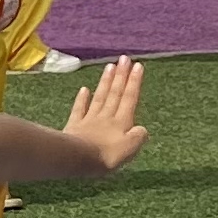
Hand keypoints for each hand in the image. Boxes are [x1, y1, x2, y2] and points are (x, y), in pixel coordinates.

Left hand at [57, 56, 148, 173]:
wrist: (77, 158)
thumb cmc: (107, 156)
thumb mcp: (130, 149)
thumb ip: (138, 136)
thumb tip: (142, 129)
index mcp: (122, 122)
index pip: (129, 98)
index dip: (134, 82)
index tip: (138, 65)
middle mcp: (106, 117)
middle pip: (115, 93)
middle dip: (121, 75)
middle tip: (124, 58)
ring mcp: (89, 119)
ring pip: (99, 97)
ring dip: (105, 81)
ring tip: (110, 66)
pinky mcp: (74, 126)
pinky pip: (79, 109)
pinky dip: (82, 98)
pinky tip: (84, 89)